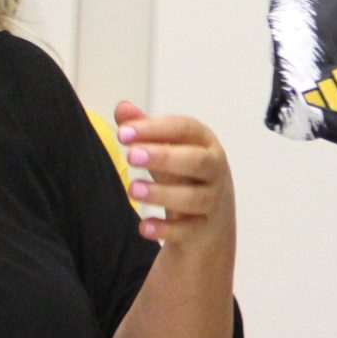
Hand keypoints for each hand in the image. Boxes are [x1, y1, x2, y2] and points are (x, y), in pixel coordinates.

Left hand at [117, 102, 235, 247]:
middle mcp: (214, 170)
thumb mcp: (167, 149)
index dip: (155, 129)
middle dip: (165, 157)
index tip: (123, 133)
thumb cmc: (184, 175)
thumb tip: (122, 107)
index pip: (185, 129)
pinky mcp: (204, 229)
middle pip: (197, 161)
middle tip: (131, 156)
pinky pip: (188, 230)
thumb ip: (145, 130)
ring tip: (132, 189)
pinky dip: (166, 229)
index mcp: (205, 143)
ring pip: (194, 198)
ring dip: (162, 193)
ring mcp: (212, 200)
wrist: (212, 219)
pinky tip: (144, 227)